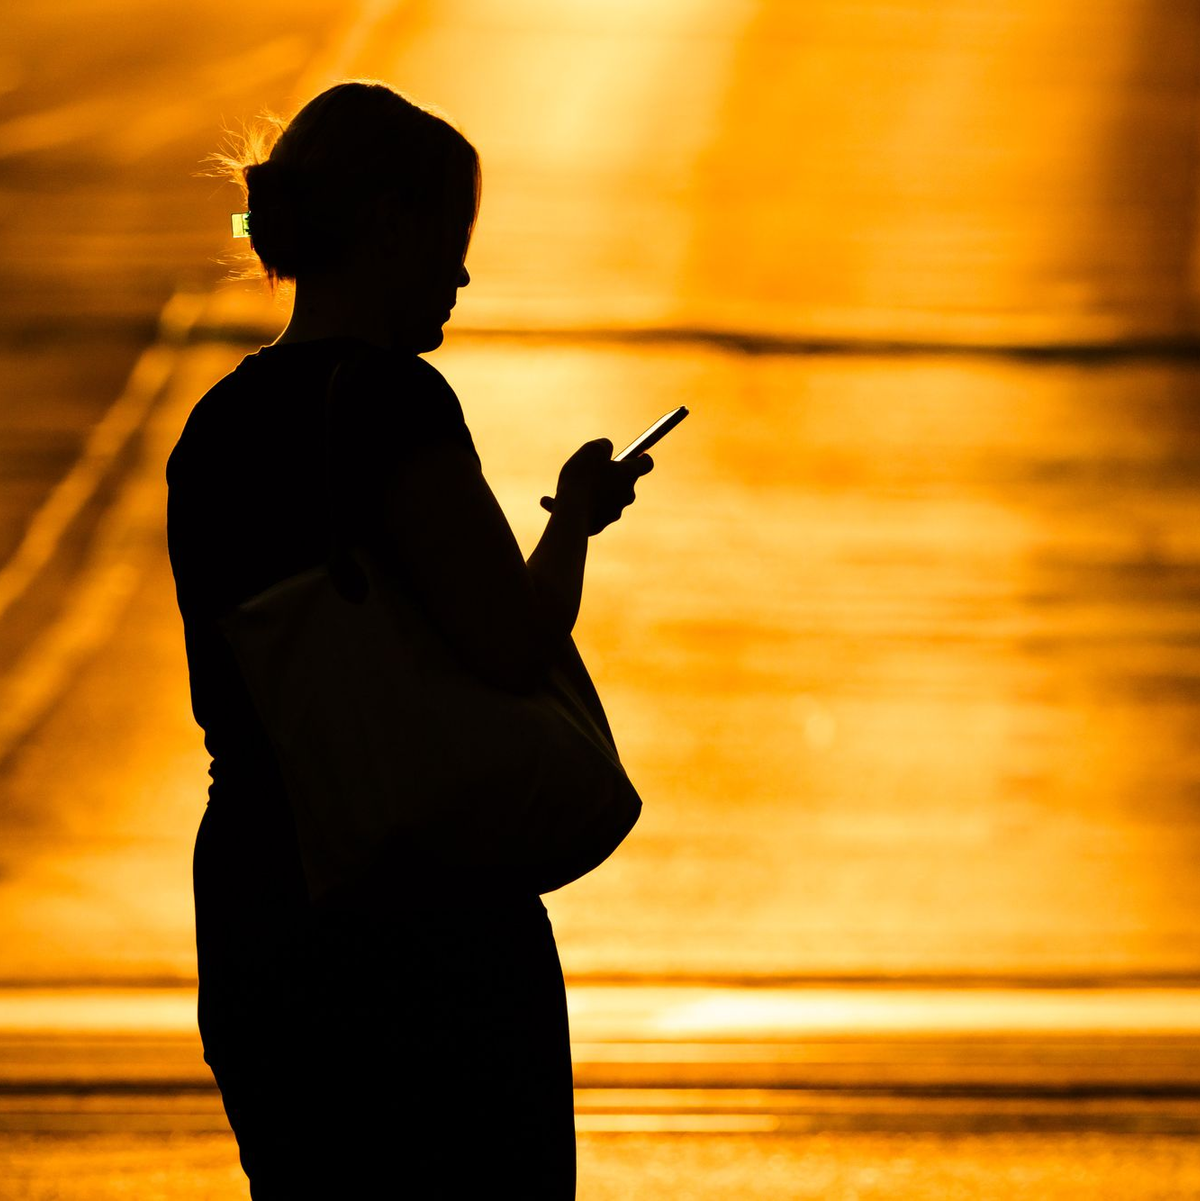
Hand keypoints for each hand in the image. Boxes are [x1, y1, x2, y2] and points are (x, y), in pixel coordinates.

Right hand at [539, 439, 654, 534]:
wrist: (572, 512)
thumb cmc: (583, 477)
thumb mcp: (592, 450)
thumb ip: (603, 445)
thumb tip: (607, 449)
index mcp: (629, 475)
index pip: (646, 464)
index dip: (642, 457)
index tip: (637, 454)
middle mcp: (627, 495)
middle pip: (623, 482)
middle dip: (608, 476)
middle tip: (590, 471)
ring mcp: (615, 512)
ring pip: (602, 497)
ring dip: (586, 491)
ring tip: (563, 489)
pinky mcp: (600, 525)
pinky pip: (587, 511)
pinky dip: (572, 505)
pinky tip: (548, 502)